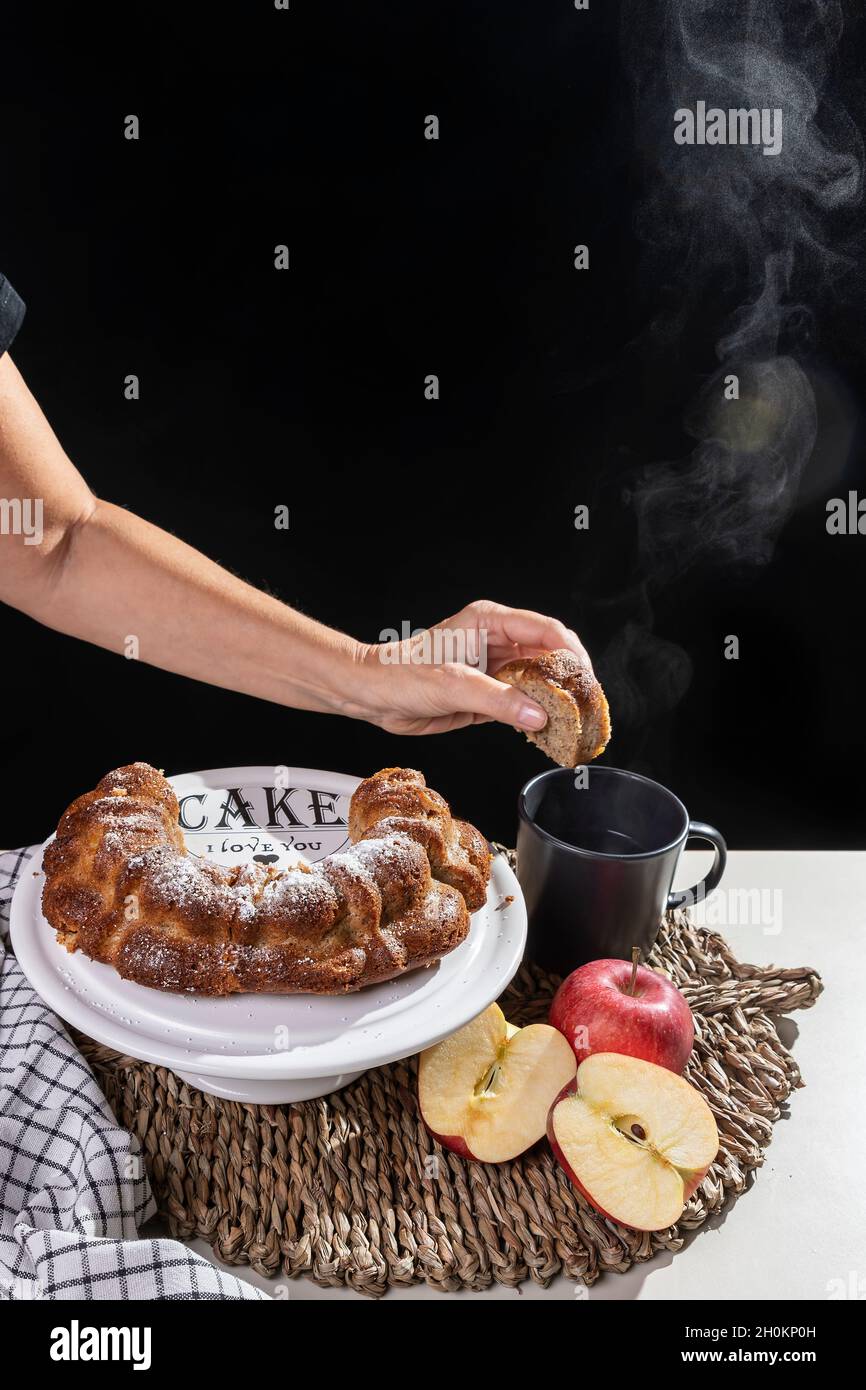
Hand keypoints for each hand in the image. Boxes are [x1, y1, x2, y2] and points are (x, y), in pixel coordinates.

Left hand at [353, 599, 591, 734]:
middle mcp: (497, 641)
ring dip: (556, 700)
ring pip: (540, 680)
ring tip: (574, 720)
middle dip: (570, 679)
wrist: (371, 694)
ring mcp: (495, 668)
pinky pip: (523, 703)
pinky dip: (538, 715)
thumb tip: (538, 714)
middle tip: (586, 705)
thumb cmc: (400, 674)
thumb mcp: (451, 685)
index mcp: (490, 622)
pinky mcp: (489, 694)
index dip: (571, 654)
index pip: (546, 630)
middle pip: (550, 655)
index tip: (586, 679)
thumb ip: (497, 700)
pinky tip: (548, 729)